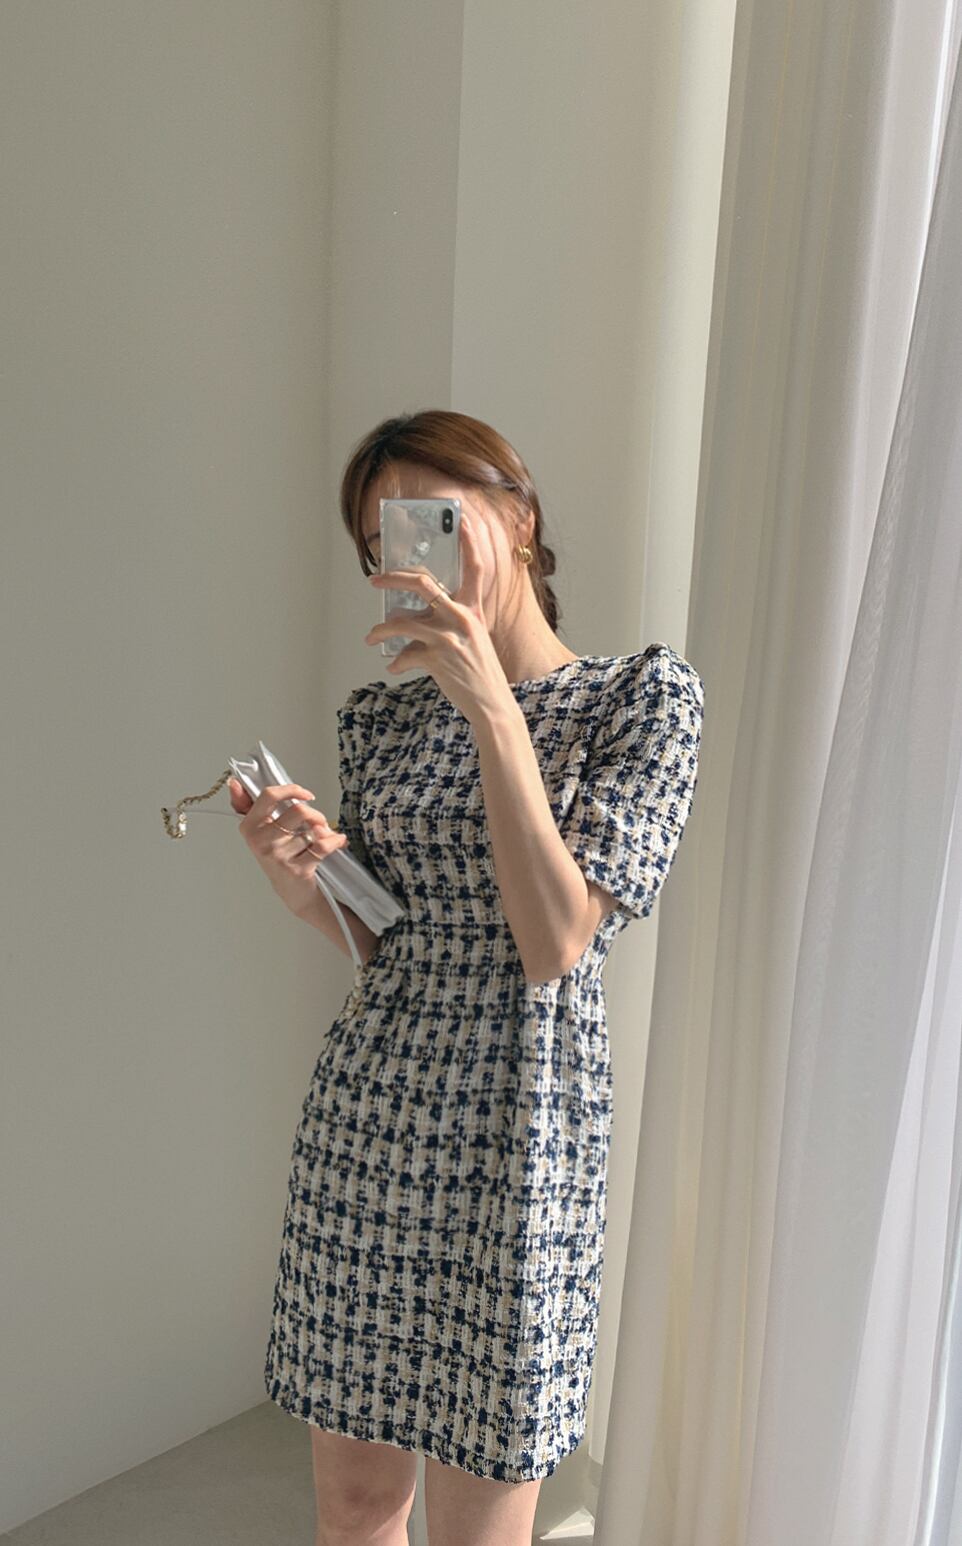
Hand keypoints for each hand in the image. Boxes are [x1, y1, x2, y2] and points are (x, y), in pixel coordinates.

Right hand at [227, 777, 347, 919]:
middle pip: (298, 811)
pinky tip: (338, 840)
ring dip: (326, 830)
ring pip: (312, 828)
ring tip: (325, 836)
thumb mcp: (260, 829)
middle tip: (318, 822)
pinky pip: (322, 846)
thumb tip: (234, 782)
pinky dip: (335, 841)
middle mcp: (260, 841)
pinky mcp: (296, 869)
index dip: (291, 789)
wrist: (291, 890)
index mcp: (249, 826)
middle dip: (315, 814)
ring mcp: (278, 856)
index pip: (269, 795)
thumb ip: (246, 804)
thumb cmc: (278, 855)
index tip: (305, 794)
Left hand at [363, 505, 513, 721]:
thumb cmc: (479, 671)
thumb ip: (447, 621)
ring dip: (380, 630)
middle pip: (422, 584)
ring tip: (371, 637)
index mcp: (473, 609)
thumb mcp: (472, 638)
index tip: (462, 519)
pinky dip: (396, 662)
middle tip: (375, 579)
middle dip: (393, 578)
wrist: (491, 704)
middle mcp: (462, 618)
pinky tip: (393, 667)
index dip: (470, 542)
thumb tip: (410, 618)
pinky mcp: (437, 659)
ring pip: (402, 622)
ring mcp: (448, 638)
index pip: (475, 568)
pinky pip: (404, 654)